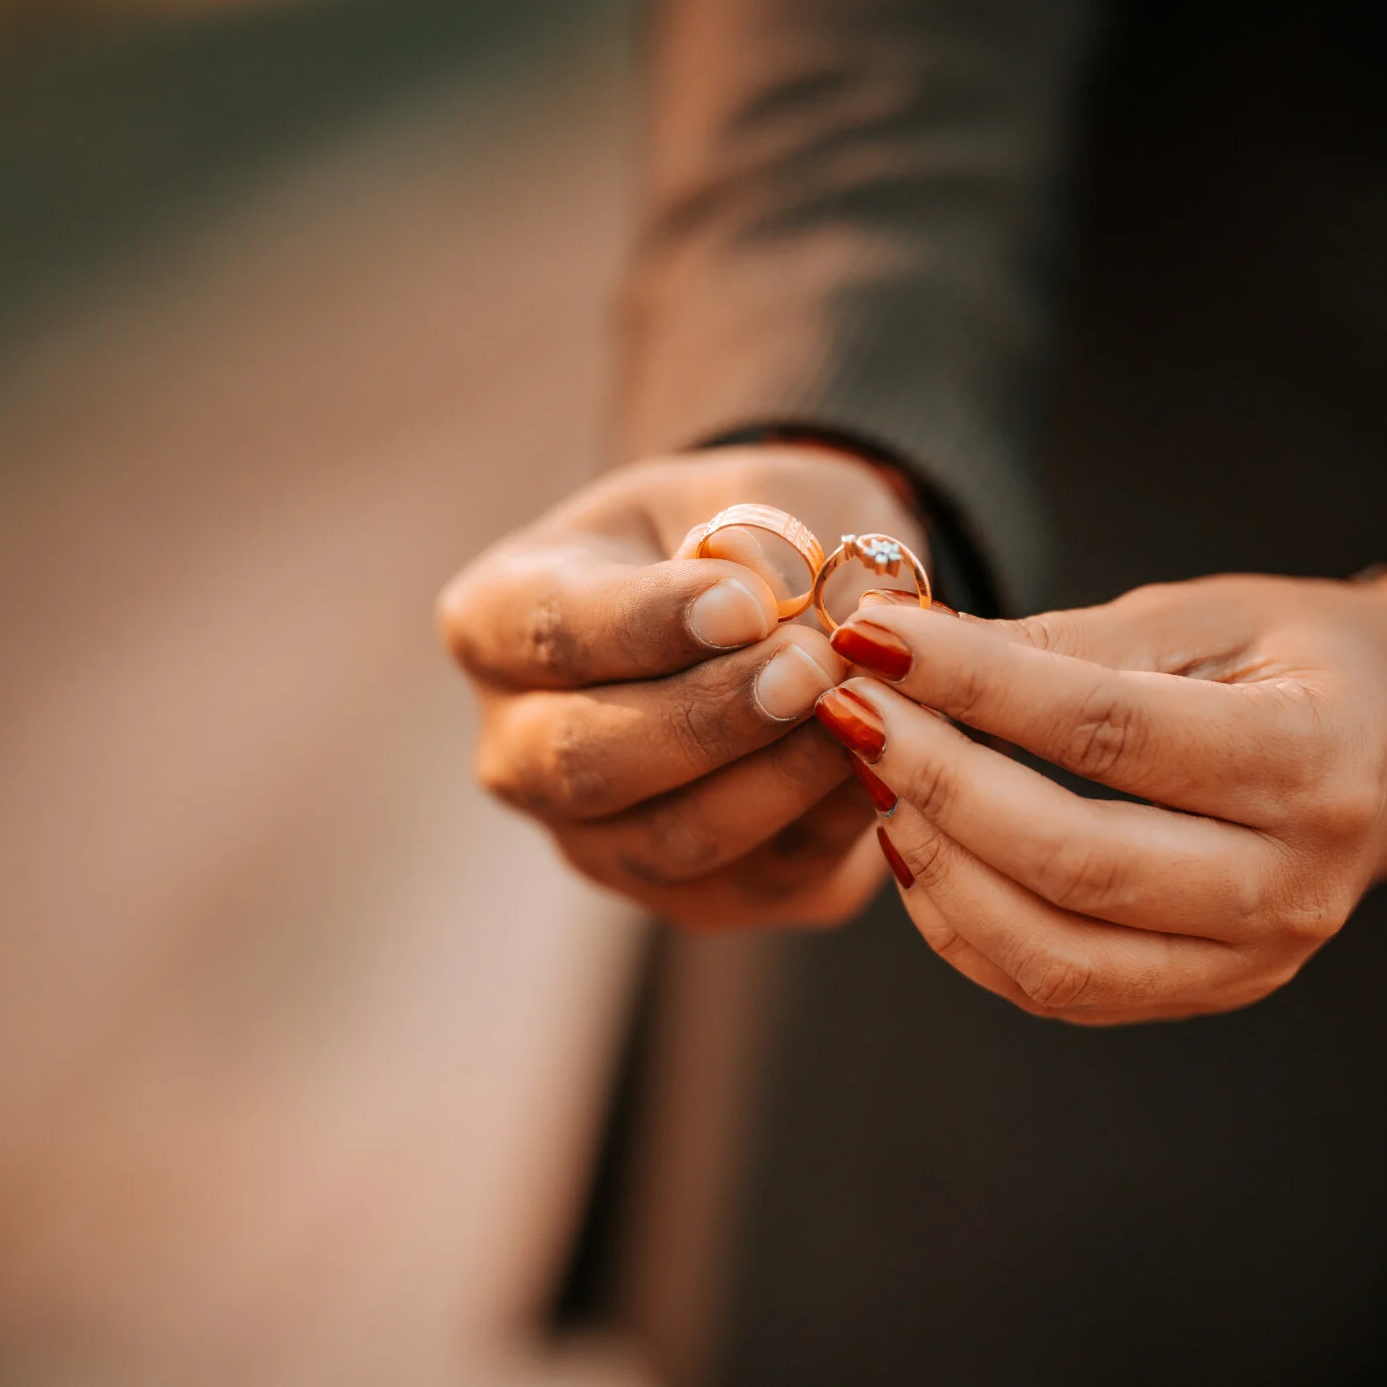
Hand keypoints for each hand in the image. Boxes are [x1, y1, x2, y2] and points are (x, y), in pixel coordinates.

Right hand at [439, 445, 926, 928]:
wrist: (793, 604)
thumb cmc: (750, 531)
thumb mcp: (754, 491)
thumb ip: (769, 544)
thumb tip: (810, 622)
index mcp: (498, 622)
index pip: (550, 632)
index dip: (645, 624)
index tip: (744, 602)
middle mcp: (519, 746)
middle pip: (585, 759)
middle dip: (706, 719)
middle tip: (809, 671)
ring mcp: (595, 836)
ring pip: (670, 839)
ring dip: (775, 781)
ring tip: (861, 711)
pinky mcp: (690, 895)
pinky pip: (759, 879)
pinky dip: (828, 825)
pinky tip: (887, 761)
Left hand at [817, 570, 1386, 1021]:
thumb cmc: (1301, 655)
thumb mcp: (1207, 614)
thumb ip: (1070, 642)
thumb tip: (911, 650)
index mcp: (1312, 762)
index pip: (1110, 732)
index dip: (978, 686)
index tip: (873, 637)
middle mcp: (1293, 884)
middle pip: (1075, 860)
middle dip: (937, 782)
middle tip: (850, 710)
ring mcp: (1254, 960)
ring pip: (1055, 953)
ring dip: (938, 867)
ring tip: (877, 776)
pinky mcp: (1208, 993)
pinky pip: (1058, 990)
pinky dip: (966, 928)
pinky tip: (920, 846)